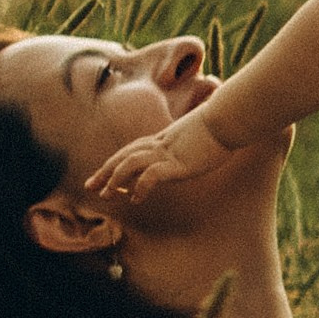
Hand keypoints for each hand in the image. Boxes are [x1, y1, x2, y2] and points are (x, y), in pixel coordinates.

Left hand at [91, 107, 232, 202]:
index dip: (115, 162)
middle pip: (124, 156)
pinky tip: (136, 199)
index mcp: (163, 139)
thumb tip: (195, 147)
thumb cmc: (220, 125)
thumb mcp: (200, 136)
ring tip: (108, 195)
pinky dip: (140, 187)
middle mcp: (160, 144)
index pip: (131, 150)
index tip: (103, 175)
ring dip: (115, 179)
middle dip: (105, 171)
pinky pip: (151, 175)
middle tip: (90, 186)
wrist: (228, 118)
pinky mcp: (177, 163)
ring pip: (129, 164)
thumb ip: (190, 143)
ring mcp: (167, 153)